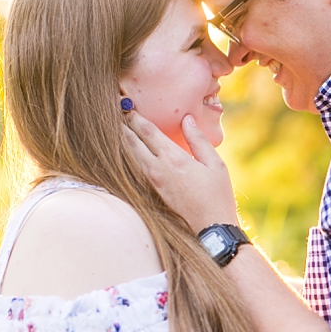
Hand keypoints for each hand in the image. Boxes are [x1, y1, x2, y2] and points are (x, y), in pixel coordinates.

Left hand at [123, 112, 238, 231]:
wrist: (210, 228)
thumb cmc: (217, 195)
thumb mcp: (216, 164)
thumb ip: (198, 140)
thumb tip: (187, 119)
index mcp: (174, 158)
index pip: (147, 131)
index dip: (133, 115)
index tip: (125, 103)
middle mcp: (158, 168)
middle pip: (131, 141)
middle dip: (122, 124)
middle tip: (112, 109)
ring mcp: (152, 181)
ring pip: (129, 155)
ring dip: (122, 139)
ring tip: (115, 126)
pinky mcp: (152, 191)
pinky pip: (134, 168)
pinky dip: (128, 155)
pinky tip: (126, 150)